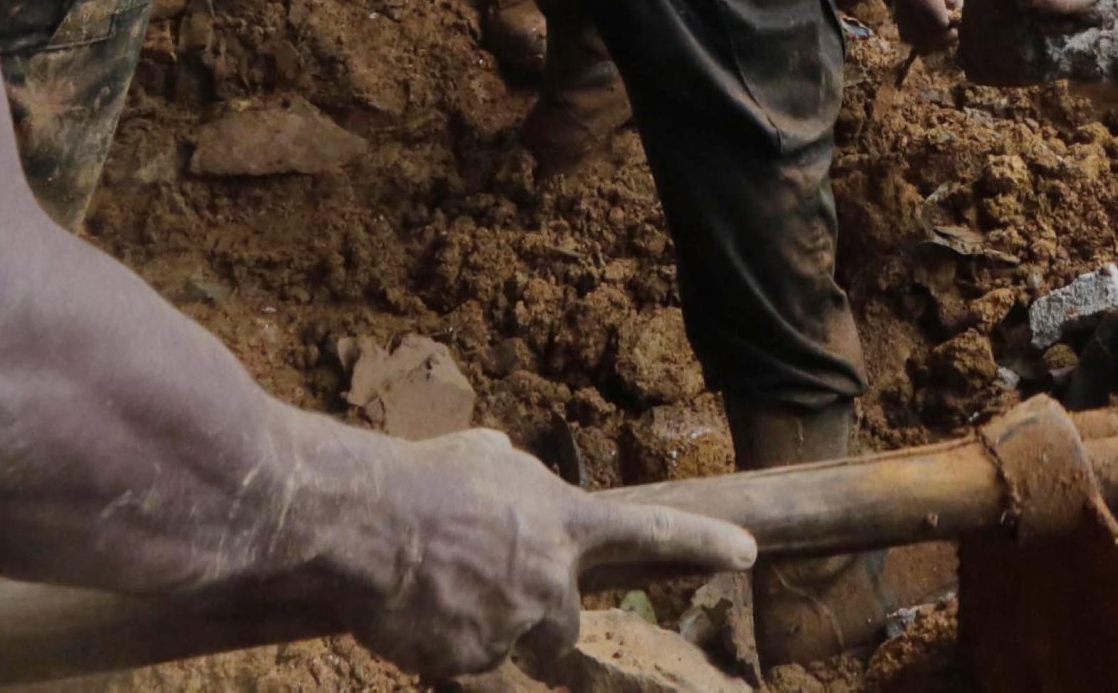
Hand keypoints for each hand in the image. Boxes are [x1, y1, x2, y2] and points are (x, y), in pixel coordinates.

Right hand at [332, 428, 753, 678]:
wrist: (369, 524)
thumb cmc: (421, 480)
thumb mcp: (482, 456)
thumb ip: (511, 473)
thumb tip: (508, 464)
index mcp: (562, 520)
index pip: (649, 533)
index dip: (701, 544)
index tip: (748, 552)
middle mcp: (552, 576)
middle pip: (562, 624)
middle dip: (533, 621)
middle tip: (484, 592)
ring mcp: (518, 624)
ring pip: (505, 642)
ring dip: (473, 626)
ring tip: (429, 587)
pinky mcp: (476, 660)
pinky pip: (461, 661)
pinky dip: (437, 644)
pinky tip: (412, 610)